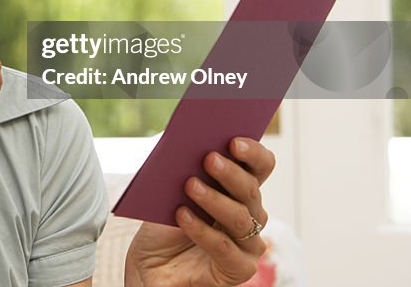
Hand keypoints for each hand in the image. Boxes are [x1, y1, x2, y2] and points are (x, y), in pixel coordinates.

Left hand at [124, 137, 274, 286]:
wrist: (150, 266)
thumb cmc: (163, 224)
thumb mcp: (170, 191)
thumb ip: (186, 170)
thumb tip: (188, 143)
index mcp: (239, 189)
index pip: (260, 166)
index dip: (253, 152)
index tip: (233, 140)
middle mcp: (251, 214)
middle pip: (251, 190)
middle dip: (230, 173)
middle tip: (208, 158)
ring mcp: (248, 244)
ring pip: (241, 218)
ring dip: (214, 199)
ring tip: (189, 185)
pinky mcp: (238, 269)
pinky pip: (225, 248)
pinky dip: (203, 230)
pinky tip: (182, 215)